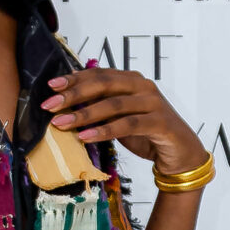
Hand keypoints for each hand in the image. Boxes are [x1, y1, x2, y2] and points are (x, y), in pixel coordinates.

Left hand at [42, 67, 203, 174]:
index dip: (74, 79)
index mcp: (131, 80)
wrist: (180, 154)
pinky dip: (103, 131)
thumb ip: (100, 109)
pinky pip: (127, 125)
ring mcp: (152, 103)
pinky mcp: (159, 122)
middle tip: (50, 105)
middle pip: (104, 84)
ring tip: (61, 123)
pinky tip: (84, 137)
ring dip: (84, 114)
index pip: (98, 74)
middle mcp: (142, 86)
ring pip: (113, 104)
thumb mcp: (118, 119)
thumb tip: (66, 108)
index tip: (51, 87)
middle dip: (74, 94)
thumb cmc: (147, 134)